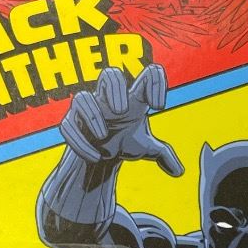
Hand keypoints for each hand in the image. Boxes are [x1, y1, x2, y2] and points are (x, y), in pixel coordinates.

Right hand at [59, 64, 184, 173]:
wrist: (99, 154)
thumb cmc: (123, 142)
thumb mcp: (145, 148)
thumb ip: (164, 155)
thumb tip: (179, 172)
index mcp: (133, 99)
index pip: (147, 74)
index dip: (155, 83)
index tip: (158, 106)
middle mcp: (109, 100)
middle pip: (109, 74)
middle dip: (115, 90)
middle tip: (122, 112)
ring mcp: (88, 111)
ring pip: (82, 98)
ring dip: (92, 116)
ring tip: (103, 137)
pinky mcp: (71, 124)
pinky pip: (68, 126)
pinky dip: (80, 142)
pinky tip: (95, 157)